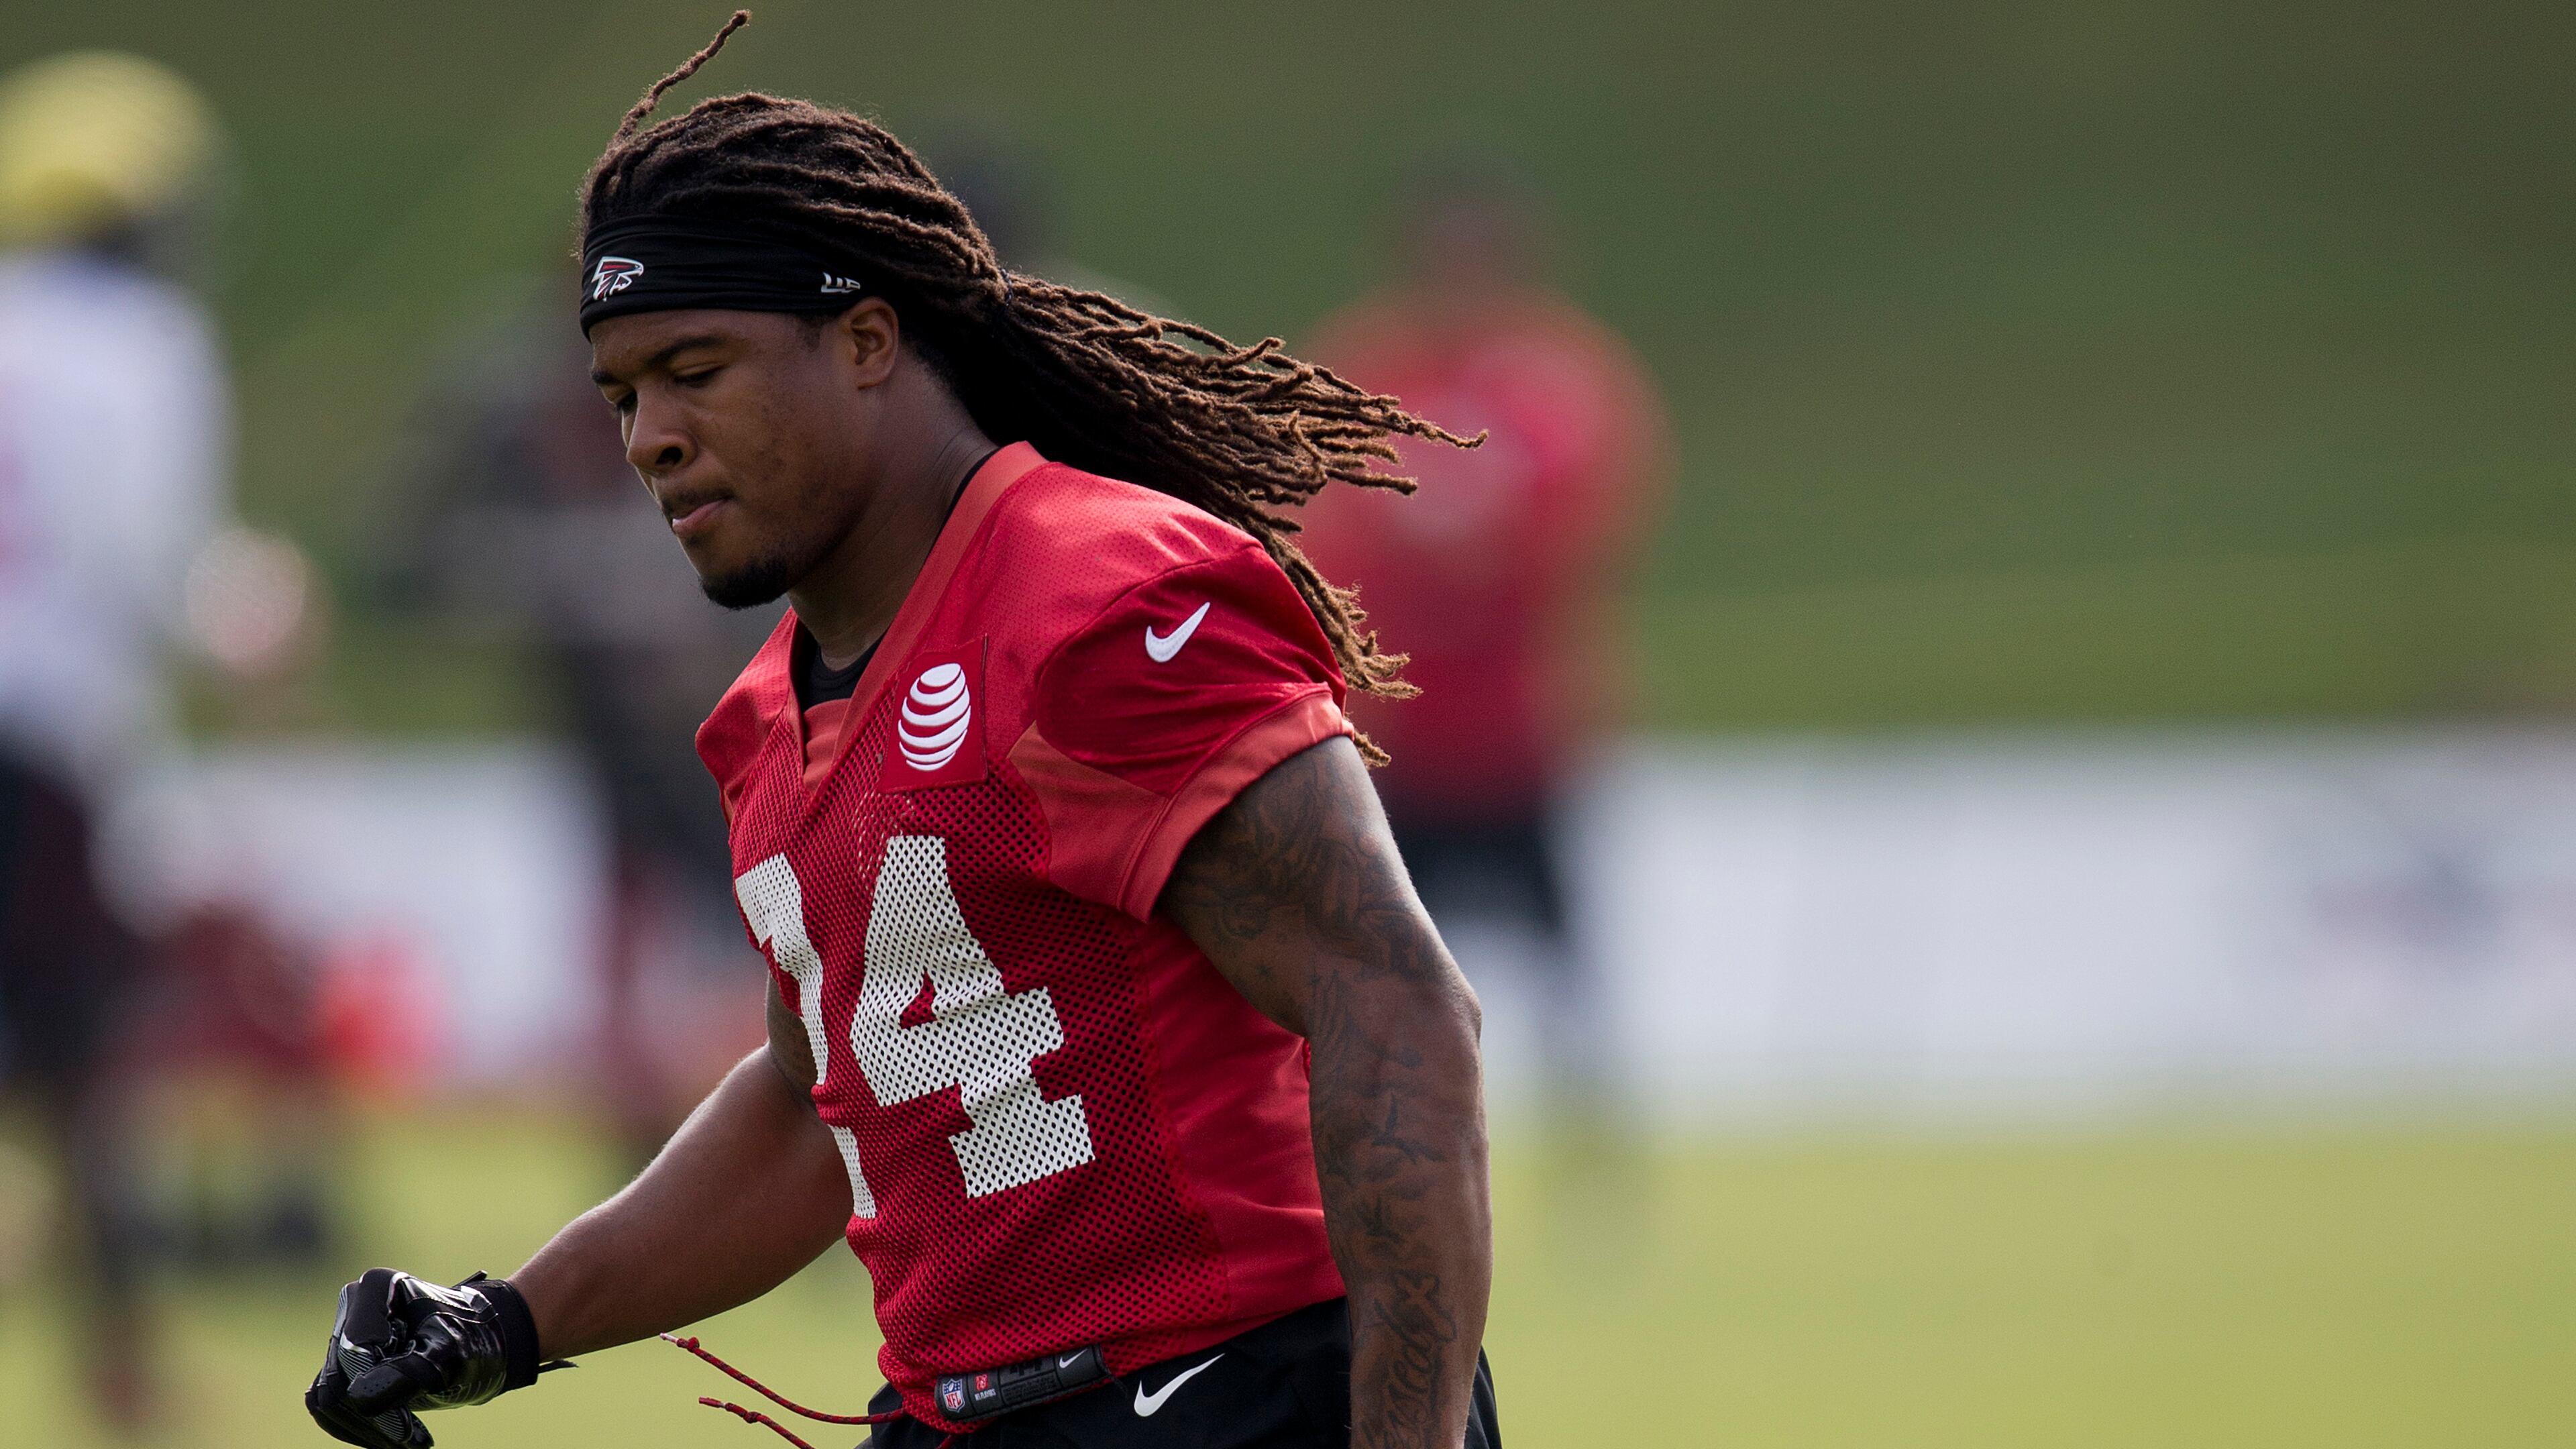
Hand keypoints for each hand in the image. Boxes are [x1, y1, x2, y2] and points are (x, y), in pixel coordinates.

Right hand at [305, 1269, 541, 1447]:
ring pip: (326, 1395)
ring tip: (406, 1438)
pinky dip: (357, 1425)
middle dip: (370, 1415)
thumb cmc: (475, 1340)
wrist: (488, 1343)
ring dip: (362, 1426)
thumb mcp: (449, 1355)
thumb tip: (358, 1398)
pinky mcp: (344, 1362)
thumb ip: (405, 1375)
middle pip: (336, 1376)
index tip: (408, 1427)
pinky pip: (329, 1402)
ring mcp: (345, 1335)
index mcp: (377, 1288)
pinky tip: (395, 1434)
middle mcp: (353, 1307)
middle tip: (409, 1438)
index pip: (354, 1352)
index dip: (374, 1392)